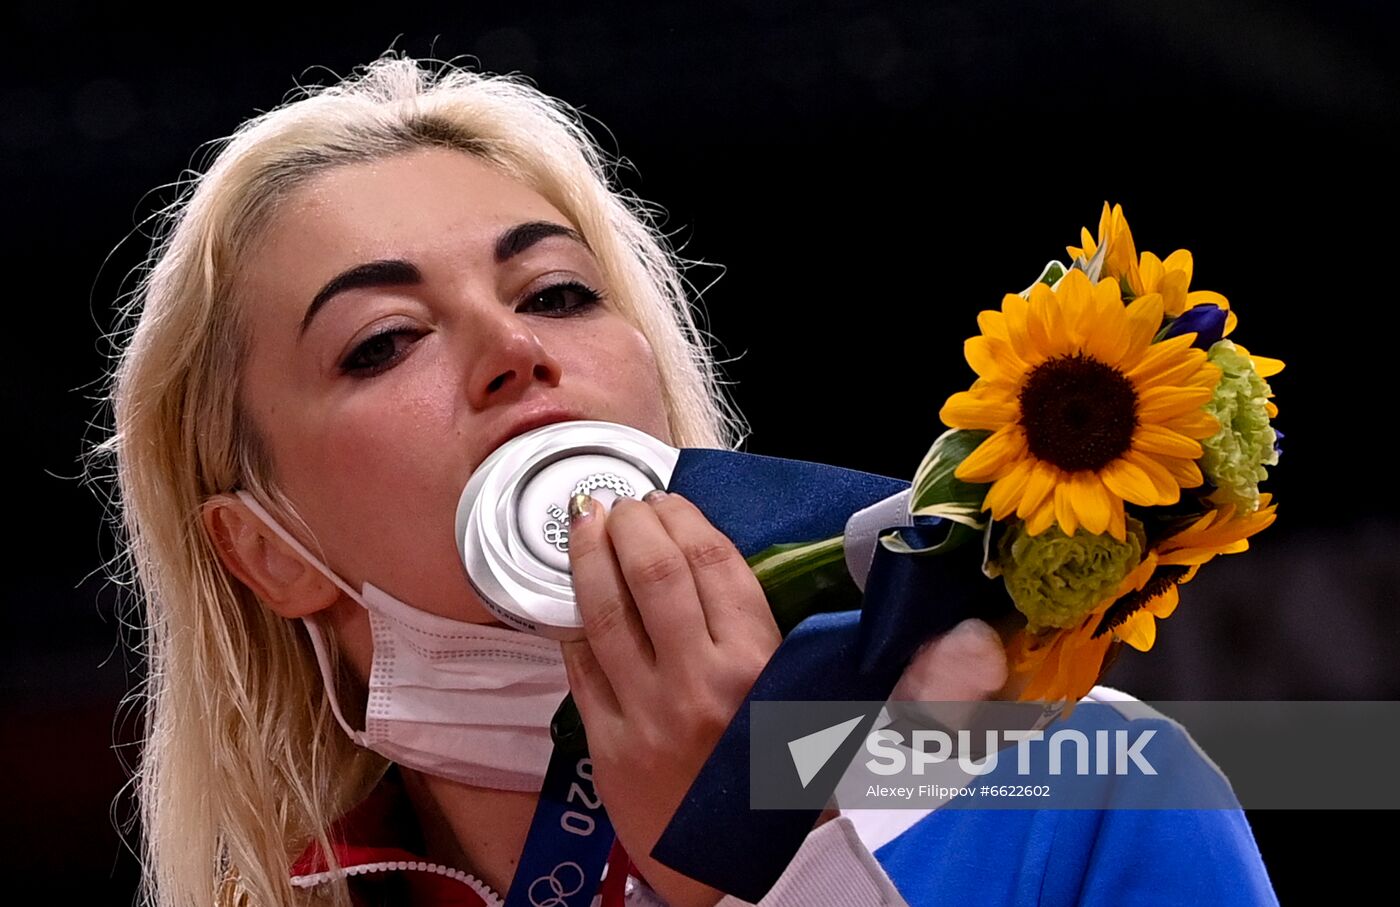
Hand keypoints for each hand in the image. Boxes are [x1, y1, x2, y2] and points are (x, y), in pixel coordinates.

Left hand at [561, 490, 780, 906]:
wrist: (747, 874)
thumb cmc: (783, 781)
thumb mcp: (804, 701)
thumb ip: (773, 635)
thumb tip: (723, 562)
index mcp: (760, 665)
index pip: (713, 563)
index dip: (683, 518)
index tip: (668, 501)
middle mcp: (702, 682)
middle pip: (653, 572)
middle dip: (631, 522)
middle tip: (620, 504)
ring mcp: (650, 714)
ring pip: (605, 612)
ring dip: (590, 556)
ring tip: (586, 525)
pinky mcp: (610, 745)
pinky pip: (581, 667)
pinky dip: (573, 623)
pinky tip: (571, 596)